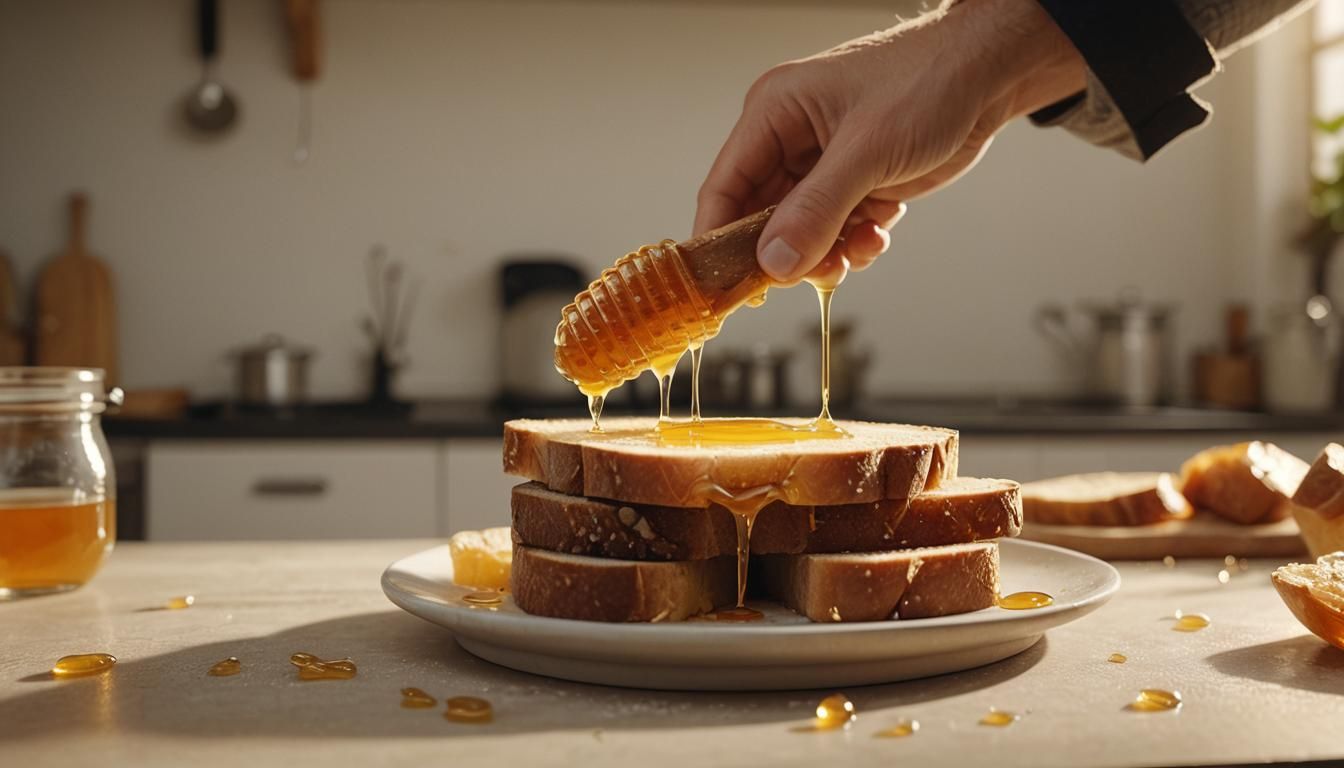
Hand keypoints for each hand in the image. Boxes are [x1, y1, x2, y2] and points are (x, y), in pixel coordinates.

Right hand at [693, 0, 1085, 283]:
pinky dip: (853, 242)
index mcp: (774, 114)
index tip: (726, 284)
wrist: (990, 74)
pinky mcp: (855, 181)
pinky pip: (836, 229)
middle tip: (808, 274)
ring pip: (801, 231)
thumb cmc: (928, 81)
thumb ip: (817, 210)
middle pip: (760, 217)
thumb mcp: (868, 150)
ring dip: (825, 251)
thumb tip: (774, 261)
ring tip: (853, 251)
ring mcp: (824, 163)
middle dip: (786, 252)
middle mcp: (791, 139)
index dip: (721, 239)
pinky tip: (876, 233)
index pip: (725, 187)